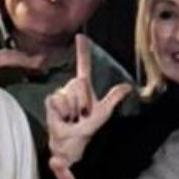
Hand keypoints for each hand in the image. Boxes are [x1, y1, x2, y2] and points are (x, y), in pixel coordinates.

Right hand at [45, 35, 131, 170]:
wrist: (72, 142)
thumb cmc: (88, 127)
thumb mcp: (104, 112)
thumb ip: (114, 97)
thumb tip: (128, 86)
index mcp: (84, 87)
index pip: (83, 65)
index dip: (82, 50)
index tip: (80, 35)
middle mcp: (71, 87)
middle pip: (79, 83)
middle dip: (84, 101)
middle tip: (83, 114)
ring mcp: (60, 93)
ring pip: (70, 94)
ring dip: (74, 110)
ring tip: (73, 117)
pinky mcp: (51, 101)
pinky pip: (59, 101)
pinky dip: (64, 113)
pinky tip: (63, 118)